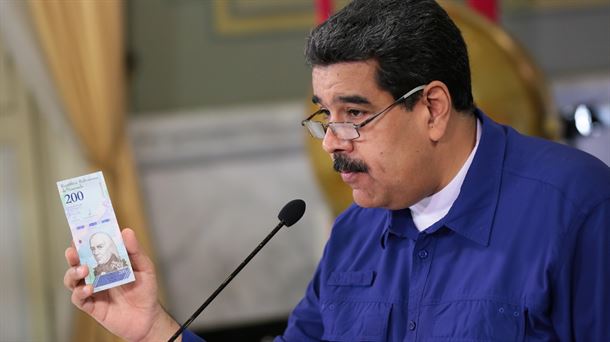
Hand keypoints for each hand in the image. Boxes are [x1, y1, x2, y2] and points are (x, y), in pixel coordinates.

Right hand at [64, 228, 180, 341]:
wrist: (147, 317)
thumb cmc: (145, 290)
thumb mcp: (144, 267)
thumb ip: (134, 251)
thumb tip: (126, 232)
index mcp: (107, 263)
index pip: (92, 249)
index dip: (83, 240)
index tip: (79, 231)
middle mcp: (96, 275)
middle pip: (77, 263)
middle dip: (73, 255)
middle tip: (73, 250)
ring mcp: (92, 290)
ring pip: (72, 279)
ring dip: (73, 272)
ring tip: (84, 269)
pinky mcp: (91, 306)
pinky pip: (78, 298)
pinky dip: (80, 292)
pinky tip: (90, 288)